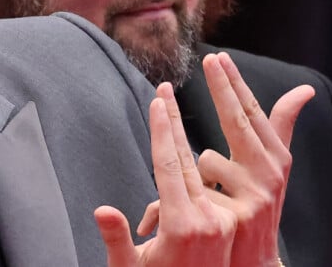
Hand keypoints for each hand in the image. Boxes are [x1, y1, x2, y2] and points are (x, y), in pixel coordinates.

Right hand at [94, 93, 236, 266]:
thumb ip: (117, 240)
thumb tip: (102, 209)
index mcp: (182, 226)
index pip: (169, 165)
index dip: (163, 130)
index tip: (160, 100)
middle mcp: (207, 219)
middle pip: (187, 157)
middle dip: (174, 121)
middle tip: (166, 90)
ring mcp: (223, 220)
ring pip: (203, 167)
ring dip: (183, 139)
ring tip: (169, 108)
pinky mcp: (229, 222)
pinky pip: (211, 184)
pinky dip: (200, 164)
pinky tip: (187, 149)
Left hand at [198, 52, 314, 265]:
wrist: (256, 259)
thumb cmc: (260, 203)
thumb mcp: (275, 165)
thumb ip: (282, 125)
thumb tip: (306, 89)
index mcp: (277, 158)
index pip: (254, 112)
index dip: (235, 84)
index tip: (220, 58)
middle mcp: (271, 175)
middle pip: (238, 121)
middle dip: (222, 87)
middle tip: (208, 59)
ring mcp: (253, 196)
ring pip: (207, 159)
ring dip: (201, 171)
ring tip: (209, 190)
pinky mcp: (234, 217)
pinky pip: (197, 187)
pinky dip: (190, 194)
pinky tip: (194, 210)